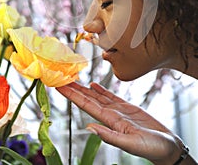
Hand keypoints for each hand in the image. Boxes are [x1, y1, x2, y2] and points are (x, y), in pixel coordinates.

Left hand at [57, 82, 187, 164]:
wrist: (167, 147)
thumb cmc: (151, 148)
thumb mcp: (130, 143)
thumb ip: (110, 136)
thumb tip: (89, 128)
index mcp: (109, 122)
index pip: (85, 105)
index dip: (72, 95)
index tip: (59, 85)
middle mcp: (110, 115)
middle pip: (87, 98)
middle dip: (74, 88)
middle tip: (60, 77)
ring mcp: (118, 111)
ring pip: (97, 96)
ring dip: (84, 87)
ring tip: (73, 78)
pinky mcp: (127, 108)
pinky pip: (110, 96)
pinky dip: (100, 90)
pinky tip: (93, 84)